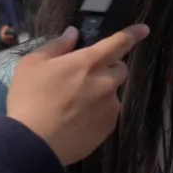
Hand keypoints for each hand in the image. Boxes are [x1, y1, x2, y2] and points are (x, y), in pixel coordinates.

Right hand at [4, 24, 147, 165]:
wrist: (34, 142)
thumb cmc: (29, 98)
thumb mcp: (32, 64)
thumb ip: (56, 46)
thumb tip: (73, 34)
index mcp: (88, 63)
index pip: (118, 43)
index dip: (132, 34)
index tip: (144, 30)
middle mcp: (106, 83)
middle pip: (120, 69)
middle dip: (108, 68)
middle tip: (84, 76)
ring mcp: (110, 107)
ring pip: (112, 93)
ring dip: (100, 92)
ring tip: (74, 103)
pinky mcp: (109, 127)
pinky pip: (108, 113)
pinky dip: (97, 111)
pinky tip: (76, 118)